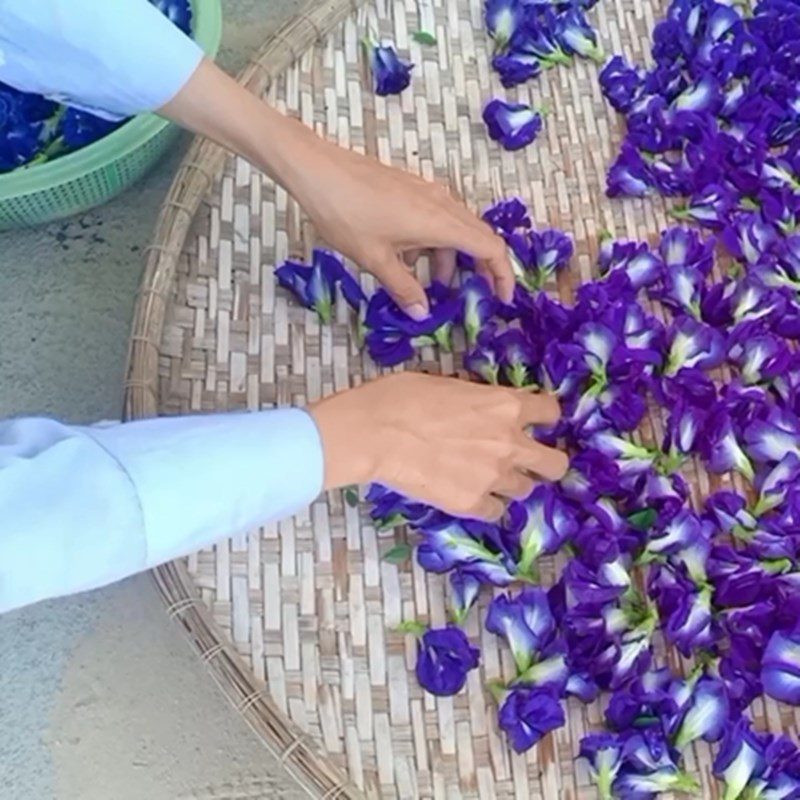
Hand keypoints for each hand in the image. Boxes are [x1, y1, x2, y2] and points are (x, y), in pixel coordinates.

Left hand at [280, 130, 513, 317]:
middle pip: (479, 237)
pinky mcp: (411, 190)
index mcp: (441, 222)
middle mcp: (443, 204)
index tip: (503, 300)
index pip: (491, 248)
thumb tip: (422, 313)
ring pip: (455, 230)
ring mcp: (427, 194)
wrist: (318, 170)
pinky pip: (435, 220)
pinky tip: (408, 261)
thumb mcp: (376, 259)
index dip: (503, 275)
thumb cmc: (346, 214)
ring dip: (451, 259)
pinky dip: (433, 244)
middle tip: (477, 297)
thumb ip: (404, 288)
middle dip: (482, 269)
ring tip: (434, 287)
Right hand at [309, 372, 568, 520]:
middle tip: (527, 461)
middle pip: (555, 463)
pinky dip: (486, 504)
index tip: (534, 421)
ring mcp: (493, 477)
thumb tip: (481, 406)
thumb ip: (477, 399)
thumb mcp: (448, 384)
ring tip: (485, 477)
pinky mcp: (471, 504)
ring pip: (526, 489)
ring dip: (510, 482)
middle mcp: (510, 443)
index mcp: (506, 405)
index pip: (551, 412)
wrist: (374, 433)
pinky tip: (466, 493)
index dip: (543, 417)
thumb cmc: (402, 397)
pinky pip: (495, 511)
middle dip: (546, 462)